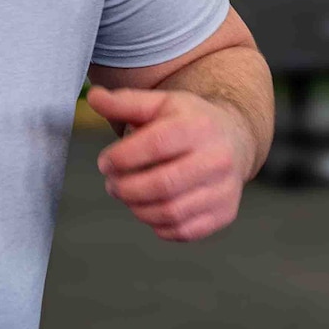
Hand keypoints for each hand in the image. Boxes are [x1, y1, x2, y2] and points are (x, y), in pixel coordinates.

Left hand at [86, 86, 254, 242]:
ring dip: (138, 209)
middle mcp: (218, 158)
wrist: (234, 140)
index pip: (156, 145)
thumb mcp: (160, 104)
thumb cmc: (189, 122)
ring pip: (171, 212)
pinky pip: (183, 231)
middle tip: (111, 184)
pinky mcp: (224, 213)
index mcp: (199, 126)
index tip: (104, 162)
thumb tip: (94, 97)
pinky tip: (149, 209)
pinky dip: (158, 226)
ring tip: (127, 196)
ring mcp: (224, 189)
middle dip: (126, 188)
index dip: (122, 157)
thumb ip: (125, 102)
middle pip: (163, 184)